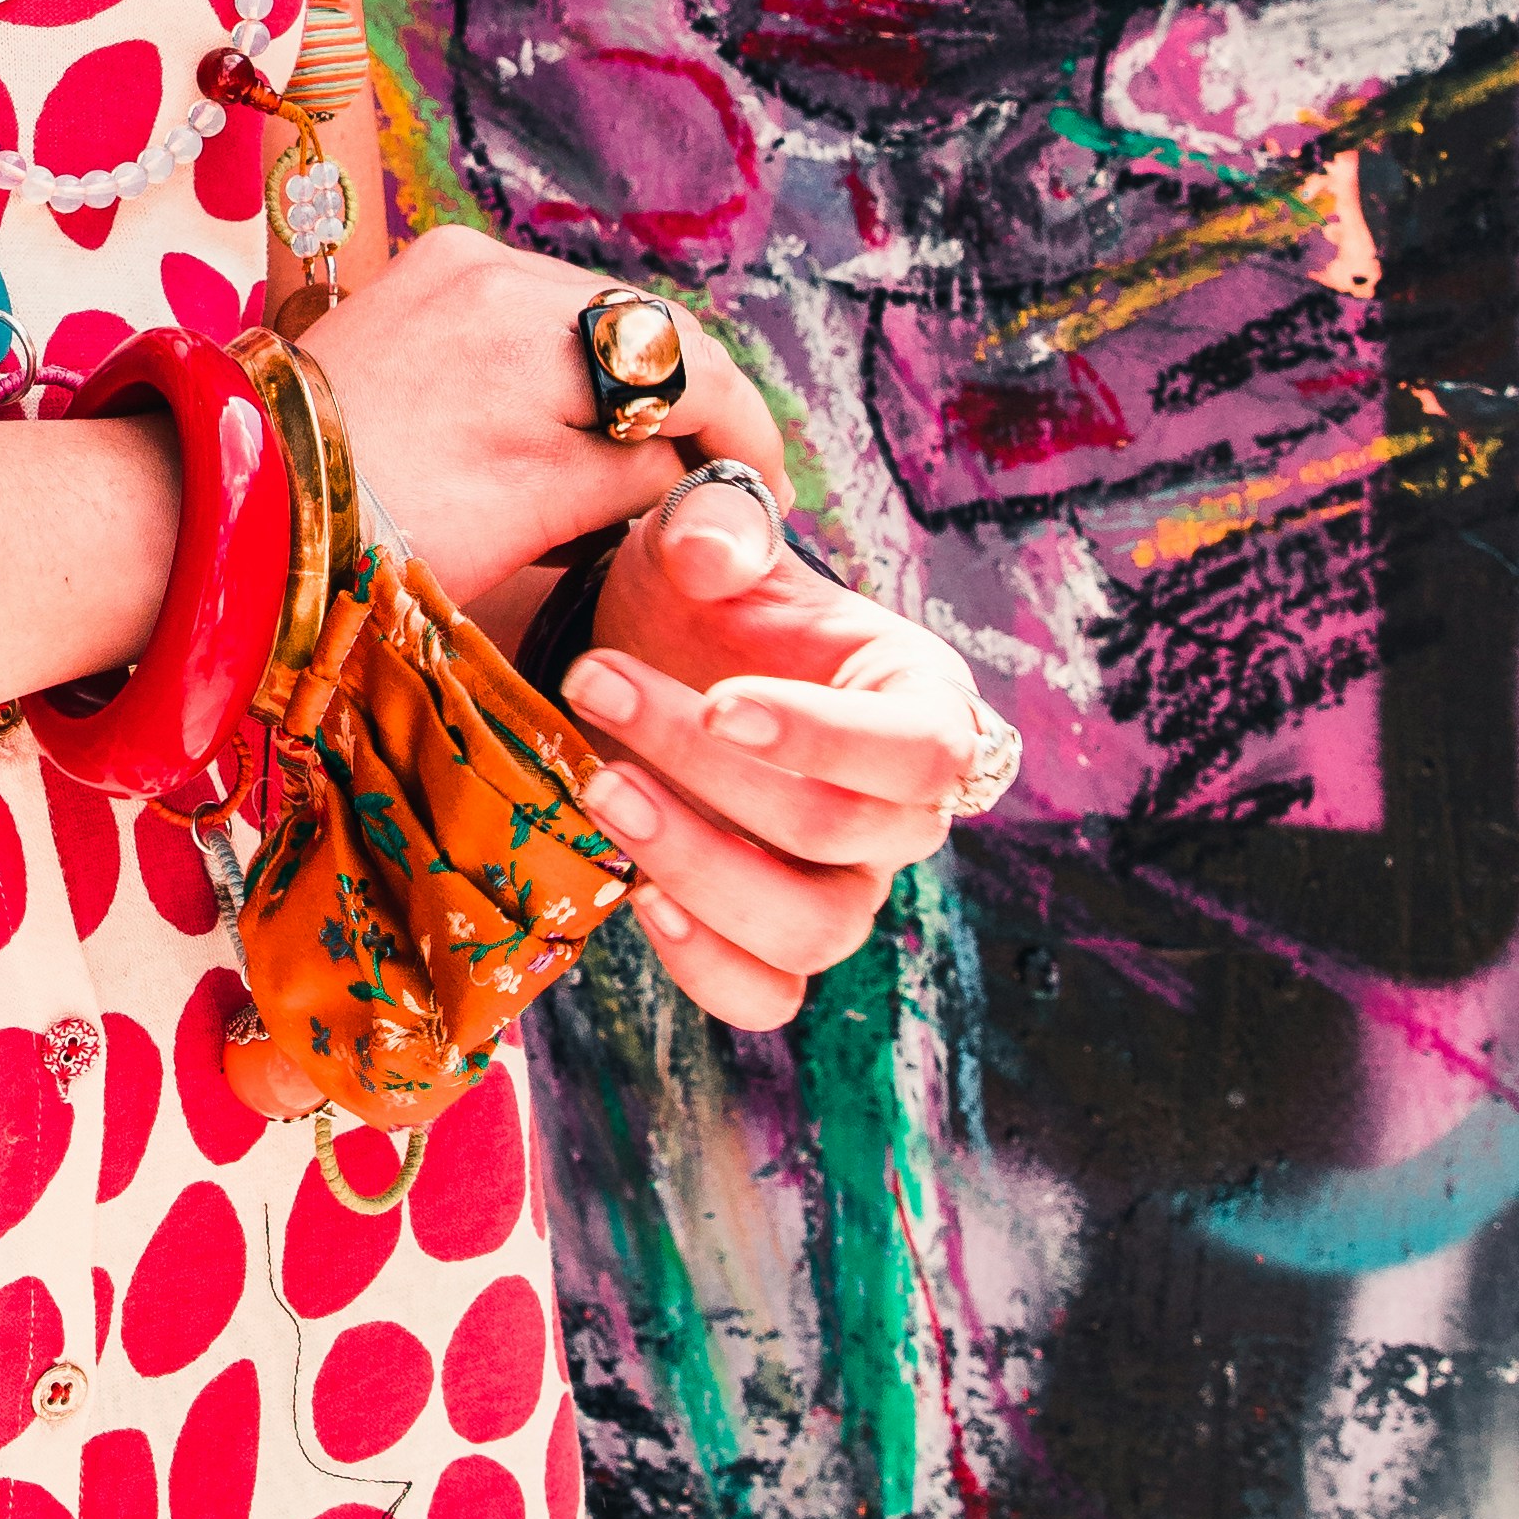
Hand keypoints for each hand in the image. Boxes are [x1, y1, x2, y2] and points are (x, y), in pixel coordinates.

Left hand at [298, 221, 769, 617]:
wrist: (224, 502)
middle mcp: (497, 265)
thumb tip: (696, 468)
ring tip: (636, 471)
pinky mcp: (409, 287)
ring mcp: (447, 267)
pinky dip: (552, 376)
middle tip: (711, 486)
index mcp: (540, 319)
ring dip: (619, 391)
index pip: (691, 362)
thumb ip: (640, 476)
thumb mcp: (539, 513)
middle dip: (684, 408)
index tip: (769, 495)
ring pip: (578, 328)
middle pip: (639, 333)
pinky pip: (516, 325)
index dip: (744, 434)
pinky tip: (557, 434)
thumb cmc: (383, 525)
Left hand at [558, 473, 1007, 1031]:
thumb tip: (714, 554)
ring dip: (699, 868)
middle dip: (712, 773)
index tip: (720, 703)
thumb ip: (715, 522)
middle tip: (597, 687)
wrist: (643, 658)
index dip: (827, 739)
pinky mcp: (777, 942)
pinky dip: (706, 965)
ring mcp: (844, 882)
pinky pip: (769, 995)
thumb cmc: (699, 599)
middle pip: (846, 831)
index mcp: (918, 696)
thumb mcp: (703, 536)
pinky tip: (635, 896)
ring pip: (814, 928)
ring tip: (601, 788)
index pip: (921, 747)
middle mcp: (901, 806)